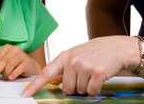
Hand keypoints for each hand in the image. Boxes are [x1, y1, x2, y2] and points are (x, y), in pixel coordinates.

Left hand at [0, 44, 40, 79]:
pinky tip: (11, 77)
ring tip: (4, 77)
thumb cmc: (16, 64)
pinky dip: (14, 73)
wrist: (31, 67)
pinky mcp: (27, 62)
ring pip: (10, 64)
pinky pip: (19, 68)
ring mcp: (22, 55)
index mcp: (7, 48)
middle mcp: (14, 49)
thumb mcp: (4, 64)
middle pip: (3, 60)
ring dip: (6, 72)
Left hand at [22, 36, 137, 96]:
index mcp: (65, 56)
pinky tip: (100, 77)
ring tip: (93, 73)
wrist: (117, 48)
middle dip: (76, 86)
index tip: (26, 93)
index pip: (47, 72)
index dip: (35, 85)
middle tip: (85, 75)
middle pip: (67, 88)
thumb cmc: (96, 53)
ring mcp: (84, 66)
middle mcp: (72, 60)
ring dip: (87, 86)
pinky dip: (96, 88)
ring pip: (79, 91)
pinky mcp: (96, 73)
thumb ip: (64, 67)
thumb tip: (53, 82)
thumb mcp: (77, 55)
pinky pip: (91, 91)